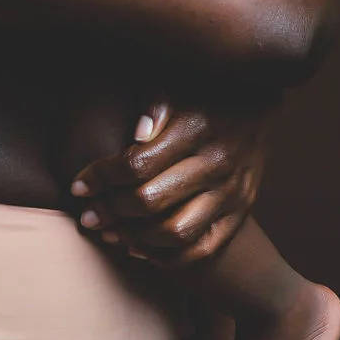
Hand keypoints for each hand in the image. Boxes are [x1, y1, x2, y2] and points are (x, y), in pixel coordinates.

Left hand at [69, 100, 271, 267]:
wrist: (260, 100)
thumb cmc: (204, 89)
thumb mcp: (179, 82)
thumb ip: (156, 104)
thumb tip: (137, 135)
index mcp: (196, 128)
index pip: (137, 164)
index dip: (101, 178)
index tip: (79, 185)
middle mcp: (216, 163)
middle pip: (151, 201)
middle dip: (111, 211)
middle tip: (88, 214)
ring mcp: (231, 192)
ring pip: (175, 232)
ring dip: (134, 238)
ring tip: (110, 233)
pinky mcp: (240, 212)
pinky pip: (202, 248)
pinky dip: (168, 256)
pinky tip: (141, 247)